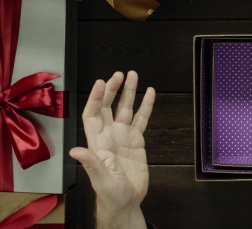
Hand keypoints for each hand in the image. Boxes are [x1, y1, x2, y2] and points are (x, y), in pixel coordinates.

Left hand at [70, 71, 154, 228]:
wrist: (126, 202)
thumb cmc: (110, 195)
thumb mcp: (100, 181)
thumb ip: (91, 164)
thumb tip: (76, 150)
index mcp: (98, 143)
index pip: (93, 114)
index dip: (95, 98)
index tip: (101, 83)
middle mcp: (109, 135)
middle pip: (108, 106)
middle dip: (113, 90)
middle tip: (119, 74)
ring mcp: (123, 136)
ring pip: (126, 109)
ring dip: (129, 92)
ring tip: (133, 76)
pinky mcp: (137, 141)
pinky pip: (141, 119)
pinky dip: (146, 106)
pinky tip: (150, 93)